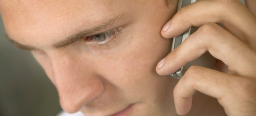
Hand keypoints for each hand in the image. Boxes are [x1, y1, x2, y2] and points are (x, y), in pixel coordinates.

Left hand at [156, 0, 255, 115]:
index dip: (206, 4)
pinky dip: (180, 90)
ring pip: (209, 35)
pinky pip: (197, 75)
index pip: (239, 7)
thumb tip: (203, 30)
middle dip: (186, 15)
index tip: (181, 17)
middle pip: (225, 7)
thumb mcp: (231, 74)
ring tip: (164, 70)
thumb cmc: (233, 109)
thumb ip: (223, 51)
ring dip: (176, 54)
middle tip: (166, 32)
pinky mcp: (245, 92)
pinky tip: (182, 105)